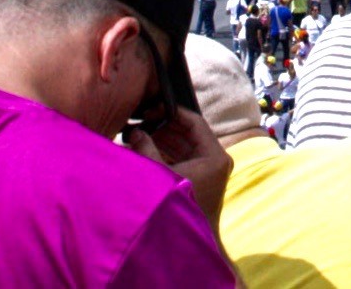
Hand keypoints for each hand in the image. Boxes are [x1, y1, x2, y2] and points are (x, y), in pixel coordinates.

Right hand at [130, 108, 232, 226]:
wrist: (186, 242)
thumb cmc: (177, 208)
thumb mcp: (159, 174)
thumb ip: (147, 149)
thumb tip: (134, 132)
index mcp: (215, 156)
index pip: (195, 122)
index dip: (173, 112)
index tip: (153, 108)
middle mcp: (216, 159)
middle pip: (189, 132)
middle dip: (164, 126)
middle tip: (142, 121)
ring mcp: (210, 169)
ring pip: (185, 144)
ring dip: (164, 138)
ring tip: (141, 133)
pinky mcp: (201, 178)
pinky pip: (184, 156)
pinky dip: (167, 151)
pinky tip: (147, 147)